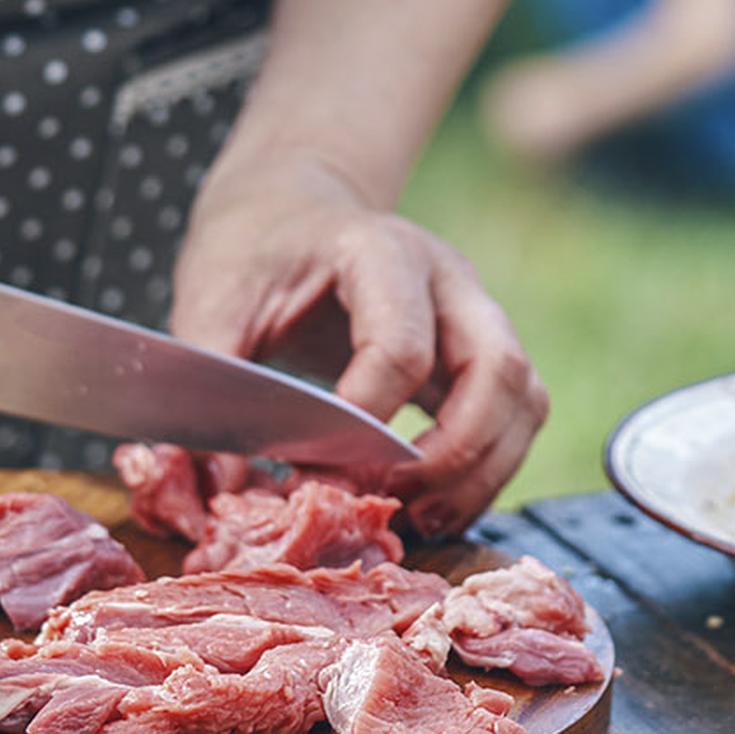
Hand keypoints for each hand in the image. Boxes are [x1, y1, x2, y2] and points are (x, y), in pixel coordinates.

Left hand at [170, 155, 547, 534]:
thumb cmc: (253, 256)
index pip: (401, 347)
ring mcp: (476, 314)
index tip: (316, 469)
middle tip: (393, 503)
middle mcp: (447, 278)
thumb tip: (223, 485)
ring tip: (422, 520)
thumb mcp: (210, 304)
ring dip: (483, 472)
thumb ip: (215, 389)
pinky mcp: (482, 353)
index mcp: (379, 250)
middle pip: (497, 369)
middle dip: (453, 455)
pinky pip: (518, 416)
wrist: (290, 213)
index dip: (365, 423)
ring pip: (524, 399)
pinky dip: (487, 471)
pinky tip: (435, 506)